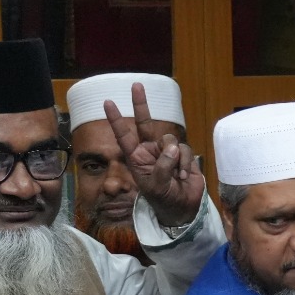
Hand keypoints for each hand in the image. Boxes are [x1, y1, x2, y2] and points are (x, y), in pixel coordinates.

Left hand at [105, 82, 204, 226]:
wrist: (183, 208)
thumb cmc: (163, 199)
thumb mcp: (155, 186)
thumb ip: (162, 166)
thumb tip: (173, 148)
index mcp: (136, 157)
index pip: (123, 135)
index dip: (116, 119)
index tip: (108, 102)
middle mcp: (149, 150)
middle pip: (145, 123)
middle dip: (141, 104)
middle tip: (136, 85)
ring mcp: (167, 152)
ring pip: (171, 141)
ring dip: (176, 159)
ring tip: (177, 176)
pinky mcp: (183, 155)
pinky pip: (185, 150)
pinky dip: (186, 163)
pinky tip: (184, 176)